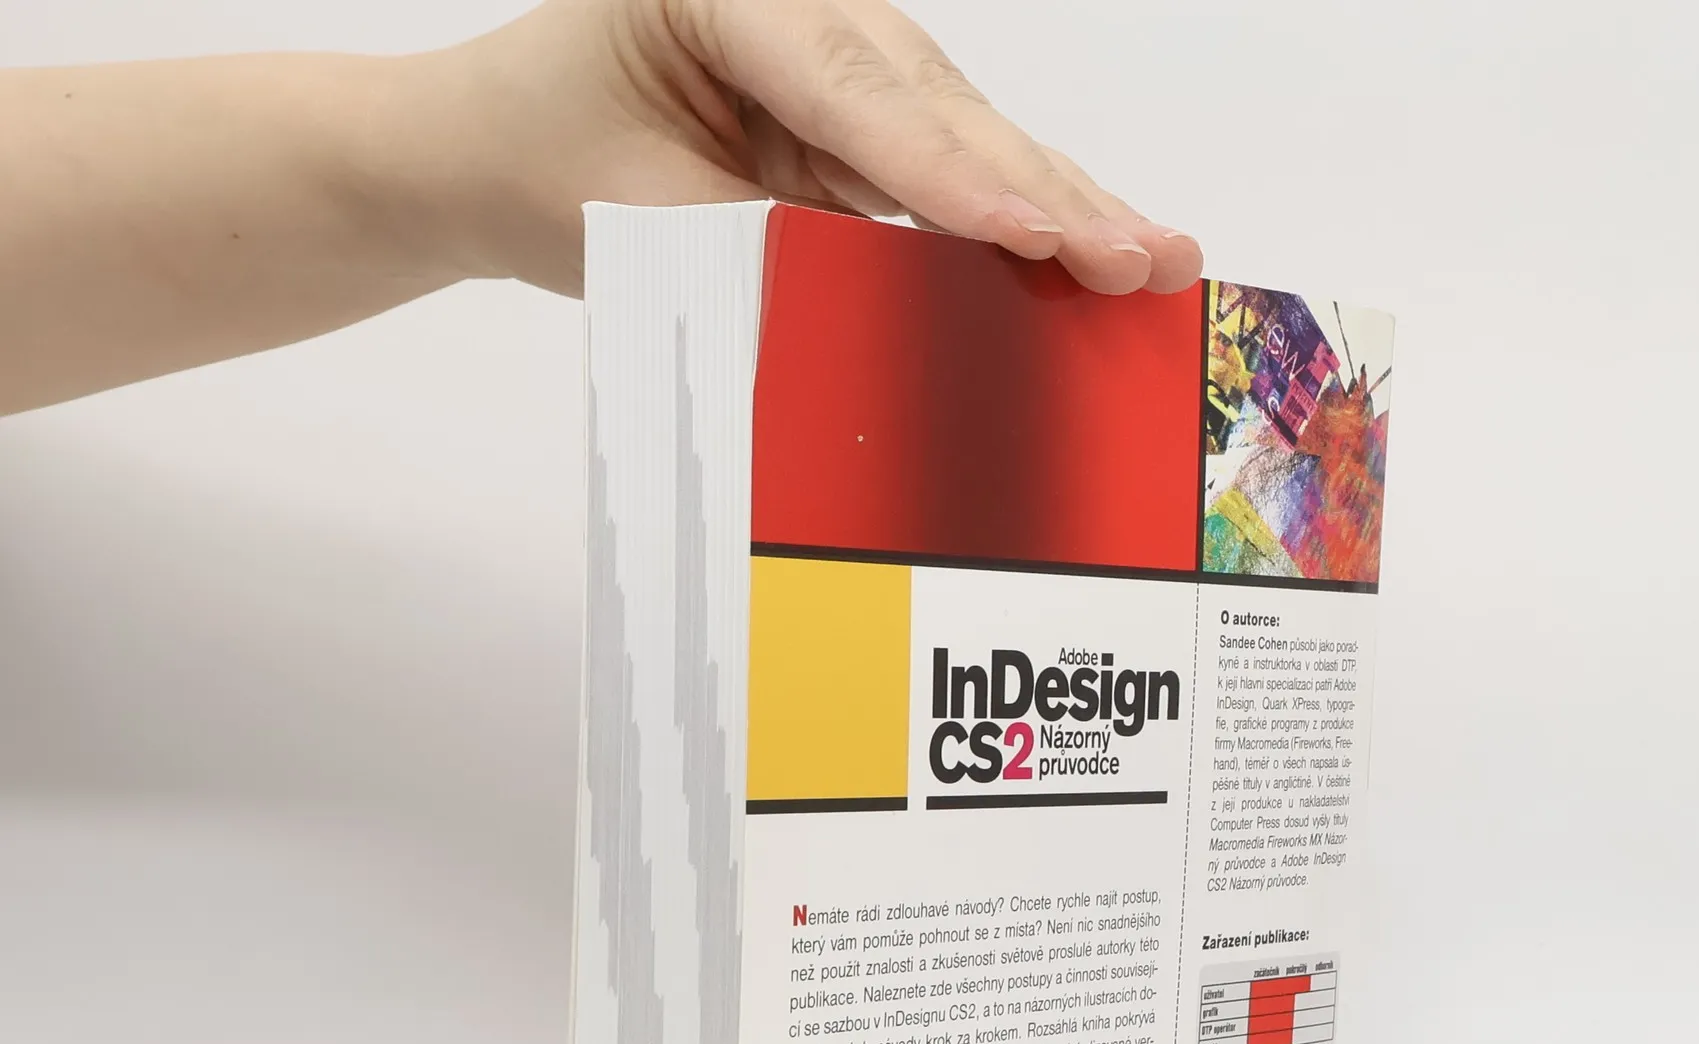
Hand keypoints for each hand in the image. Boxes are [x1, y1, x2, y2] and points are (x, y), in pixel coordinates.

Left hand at [434, 0, 1202, 296]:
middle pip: (939, 106)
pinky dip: (1021, 213)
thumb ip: (771, 247)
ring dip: (1060, 202)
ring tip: (1152, 256)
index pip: (855, 94)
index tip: (1031, 234)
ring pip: (967, 133)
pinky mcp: (859, 108)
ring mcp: (841, 51)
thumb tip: (899, 306)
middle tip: (1138, 255)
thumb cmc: (547, 167)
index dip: (950, 174)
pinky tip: (1095, 246)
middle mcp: (802, 5)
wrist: (493, 149)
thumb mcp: (645, 220)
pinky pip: (949, 163)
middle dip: (1045, 191)